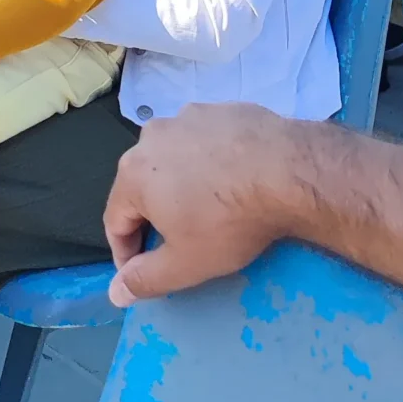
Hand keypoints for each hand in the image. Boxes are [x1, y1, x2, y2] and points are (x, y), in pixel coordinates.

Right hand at [105, 104, 316, 306]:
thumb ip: (144, 280)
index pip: (115, 221)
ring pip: (173, 160)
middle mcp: (152, 136)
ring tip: (210, 210)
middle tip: (180, 244)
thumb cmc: (229, 221)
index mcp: (133, 173)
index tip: (145, 274)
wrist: (287, 171)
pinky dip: (209, 163)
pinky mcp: (221, 109)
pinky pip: (204, 142)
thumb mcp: (184, 264)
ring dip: (181, 186)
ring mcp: (188, 117)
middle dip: (154, 218)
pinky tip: (233, 180)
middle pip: (142, 186)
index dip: (126, 254)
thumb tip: (115, 292)